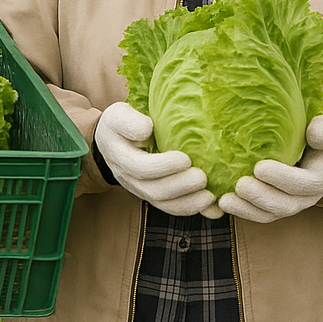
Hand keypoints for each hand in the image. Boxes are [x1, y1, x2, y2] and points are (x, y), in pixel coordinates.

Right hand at [94, 101, 218, 217]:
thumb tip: (147, 129)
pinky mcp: (151, 194)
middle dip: (180, 186)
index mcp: (118, 155)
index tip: (185, 159)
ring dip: (187, 202)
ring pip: (162, 203)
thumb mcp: (119, 114)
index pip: (139, 167)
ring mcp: (138, 188)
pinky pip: (169, 206)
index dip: (163, 166)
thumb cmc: (121, 122)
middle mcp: (126, 176)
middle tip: (202, 178)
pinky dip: (189, 207)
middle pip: (153, 189)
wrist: (113, 139)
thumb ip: (129, 121)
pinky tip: (209, 206)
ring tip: (209, 197)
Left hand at [218, 114, 322, 222]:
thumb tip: (315, 128)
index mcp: (318, 180)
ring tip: (225, 200)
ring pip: (267, 215)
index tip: (259, 167)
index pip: (303, 184)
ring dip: (245, 209)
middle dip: (260, 197)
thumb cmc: (314, 141)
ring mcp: (287, 207)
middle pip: (283, 205)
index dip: (281, 178)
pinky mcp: (272, 210)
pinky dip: (240, 212)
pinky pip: (256, 216)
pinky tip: (222, 203)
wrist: (312, 158)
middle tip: (240, 185)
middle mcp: (304, 199)